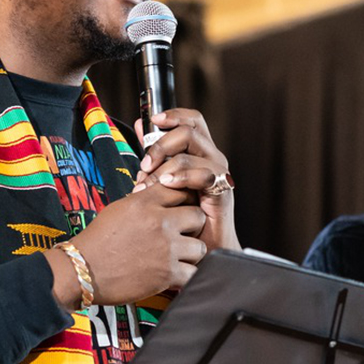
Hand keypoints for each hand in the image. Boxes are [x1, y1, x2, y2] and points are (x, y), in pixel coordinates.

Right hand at [48, 183, 207, 307]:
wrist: (83, 270)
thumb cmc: (96, 241)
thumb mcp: (118, 208)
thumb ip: (143, 201)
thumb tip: (160, 196)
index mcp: (145, 202)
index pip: (180, 190)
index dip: (183, 201)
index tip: (181, 210)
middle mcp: (159, 222)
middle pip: (198, 216)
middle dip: (192, 226)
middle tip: (183, 234)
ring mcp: (166, 248)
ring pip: (200, 246)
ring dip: (191, 253)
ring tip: (179, 257)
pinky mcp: (167, 274)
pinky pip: (193, 272)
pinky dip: (186, 276)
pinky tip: (176, 275)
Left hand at [134, 109, 238, 250]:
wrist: (202, 248)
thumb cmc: (183, 216)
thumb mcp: (163, 179)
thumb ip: (155, 153)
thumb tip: (141, 125)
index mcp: (200, 152)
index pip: (192, 121)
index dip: (174, 115)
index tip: (153, 121)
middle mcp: (212, 158)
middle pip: (189, 131)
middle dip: (161, 145)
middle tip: (144, 165)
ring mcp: (219, 174)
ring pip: (191, 153)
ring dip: (165, 166)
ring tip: (148, 184)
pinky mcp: (222, 191)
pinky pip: (203, 175)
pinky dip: (182, 177)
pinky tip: (167, 185)